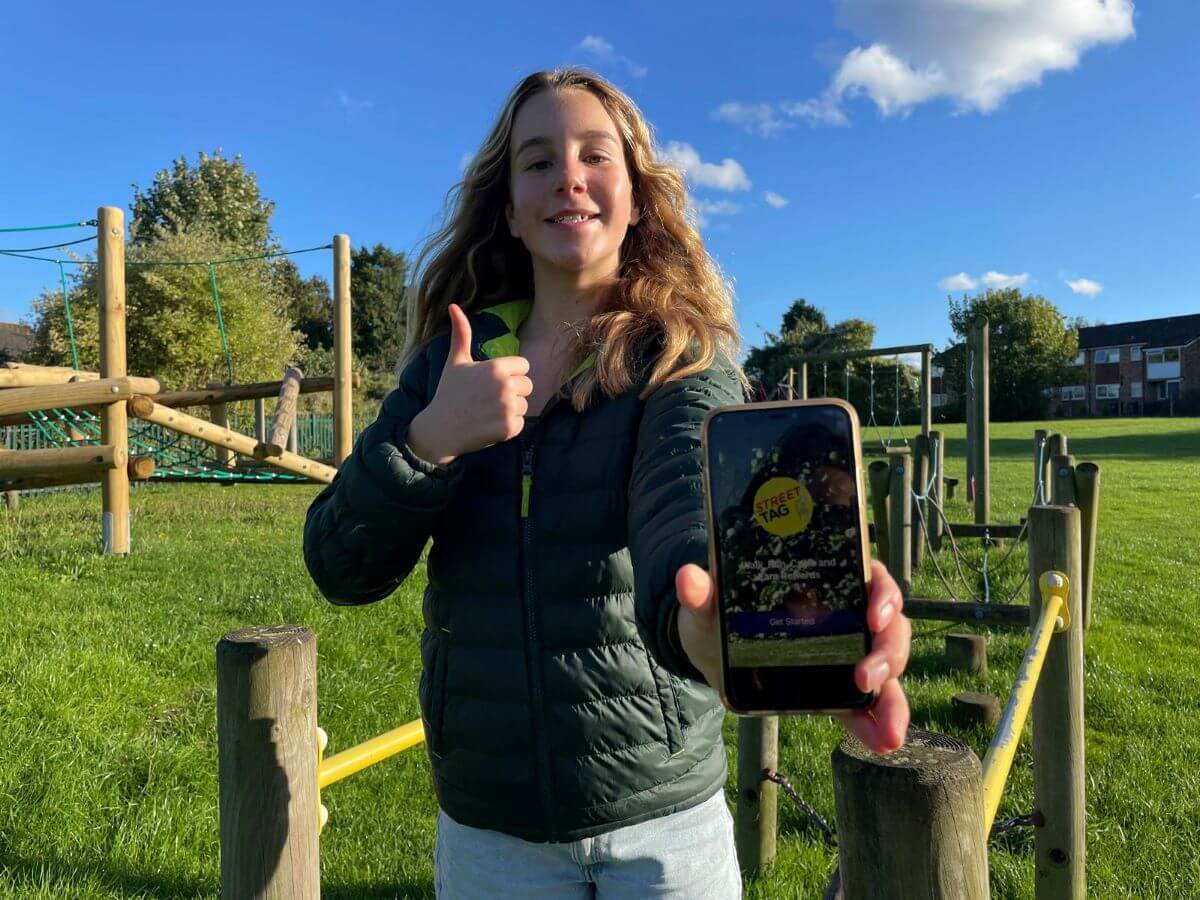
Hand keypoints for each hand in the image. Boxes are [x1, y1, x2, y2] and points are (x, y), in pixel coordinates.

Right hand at [407, 303, 533, 464]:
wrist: (439, 429)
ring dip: (510, 410)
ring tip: (488, 412)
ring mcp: (507, 408)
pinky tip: (489, 425)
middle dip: (513, 392)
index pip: (524, 366)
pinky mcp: (508, 428)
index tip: (493, 382)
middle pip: (528, 386)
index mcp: (496, 367)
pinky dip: (507, 427)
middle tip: (489, 399)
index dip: (511, 374)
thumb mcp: (456, 361)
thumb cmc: (448, 392)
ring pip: (524, 406)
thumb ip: (461, 333)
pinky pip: (520, 424)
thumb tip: (453, 306)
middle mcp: (505, 386)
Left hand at [675, 559, 910, 754]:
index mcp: (824, 580)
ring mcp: (846, 651)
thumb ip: (701, 593)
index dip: (883, 593)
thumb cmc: (717, 612)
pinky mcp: (837, 688)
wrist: (711, 650)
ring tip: (888, 730)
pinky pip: (867, 705)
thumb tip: (687, 577)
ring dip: (893, 698)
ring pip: (887, 666)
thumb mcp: (709, 603)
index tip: (874, 614)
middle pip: (888, 625)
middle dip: (888, 652)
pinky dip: (876, 724)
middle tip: (867, 678)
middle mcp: (845, 613)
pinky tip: (881, 744)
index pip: (868, 577)